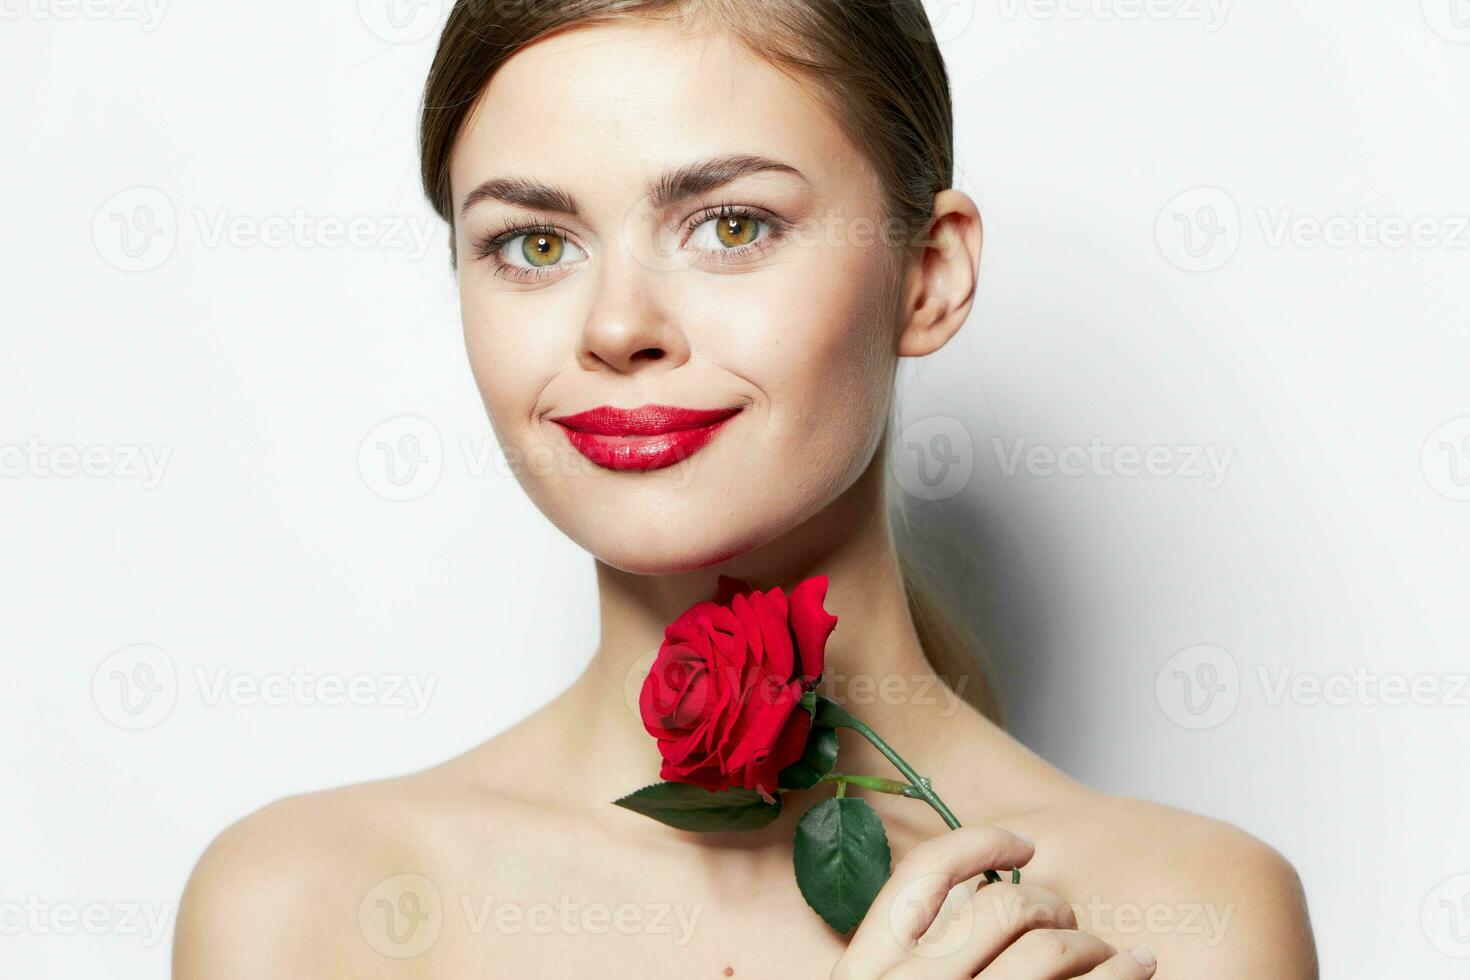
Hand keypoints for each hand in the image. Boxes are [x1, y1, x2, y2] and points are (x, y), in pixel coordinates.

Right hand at [831, 826, 1157, 978]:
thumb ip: (910, 959)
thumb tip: (976, 898)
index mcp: (866, 970)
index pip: (925, 873)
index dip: (981, 843)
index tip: (1023, 845)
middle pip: (1000, 904)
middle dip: (1048, 903)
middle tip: (1064, 921)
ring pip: (1050, 945)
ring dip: (1090, 941)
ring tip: (1102, 954)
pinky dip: (1122, 973)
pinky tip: (1137, 969)